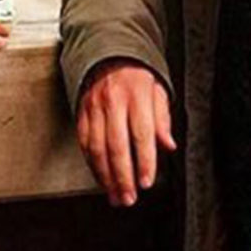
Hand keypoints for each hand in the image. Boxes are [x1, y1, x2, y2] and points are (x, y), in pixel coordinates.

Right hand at [76, 59, 175, 206]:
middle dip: (123, 176)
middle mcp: (114, 102)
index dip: (145, 160)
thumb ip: (162, 119)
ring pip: (97, 148)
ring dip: (106, 176)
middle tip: (129, 197)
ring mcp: (94, 107)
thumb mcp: (158, 90)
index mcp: (137, 95)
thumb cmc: (136, 75)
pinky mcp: (81, 113)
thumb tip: (168, 145)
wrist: (108, 54)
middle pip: (117, 146)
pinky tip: (100, 178)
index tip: (147, 181)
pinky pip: (84, 143)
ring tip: (115, 195)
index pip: (142, 133)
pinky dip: (92, 164)